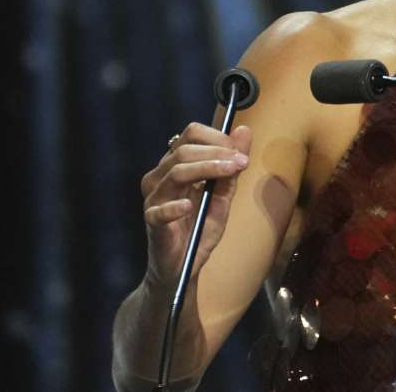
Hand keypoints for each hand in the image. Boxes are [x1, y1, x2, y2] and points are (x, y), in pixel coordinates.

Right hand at [139, 122, 251, 288]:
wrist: (185, 265)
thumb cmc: (200, 227)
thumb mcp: (223, 195)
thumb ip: (232, 167)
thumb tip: (245, 130)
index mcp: (176, 166)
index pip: (190, 135)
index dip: (216, 137)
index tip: (240, 150)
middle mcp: (161, 177)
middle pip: (183, 151)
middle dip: (217, 152)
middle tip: (241, 162)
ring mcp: (154, 199)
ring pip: (175, 173)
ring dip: (207, 169)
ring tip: (231, 172)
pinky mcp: (151, 223)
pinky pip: (158, 210)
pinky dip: (174, 206)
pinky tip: (188, 206)